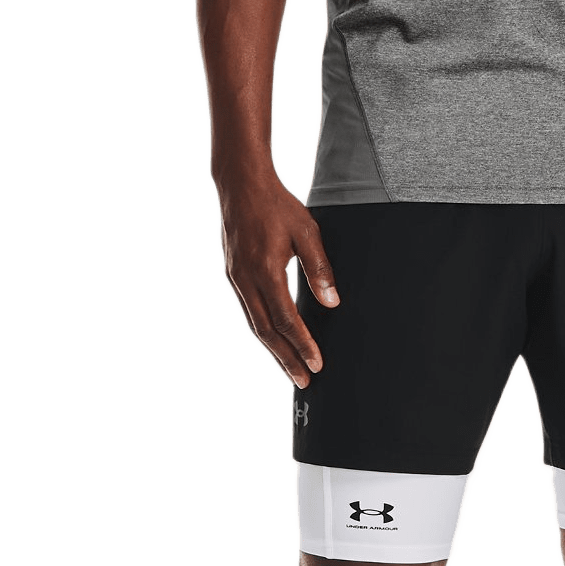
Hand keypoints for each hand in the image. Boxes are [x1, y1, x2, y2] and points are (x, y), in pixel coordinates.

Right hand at [214, 170, 339, 387]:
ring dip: (272, 351)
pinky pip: (247, 312)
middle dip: (286, 359)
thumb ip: (319, 269)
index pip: (285, 319)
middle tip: (304, 381)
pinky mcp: (232, 275)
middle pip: (266, 332)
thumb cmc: (277, 204)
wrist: (240, 184)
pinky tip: (272, 341)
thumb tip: (332, 303)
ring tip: (290, 370)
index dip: (302, 345)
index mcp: (265, 271)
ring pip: (253, 325)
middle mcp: (245, 280)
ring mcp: (235, 279)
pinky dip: (261, 332)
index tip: (317, 364)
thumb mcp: (307, 232)